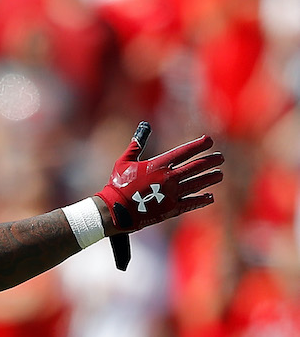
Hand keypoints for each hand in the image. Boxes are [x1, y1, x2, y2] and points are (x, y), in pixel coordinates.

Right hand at [97, 131, 223, 232]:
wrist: (115, 210)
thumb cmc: (118, 184)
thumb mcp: (124, 161)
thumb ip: (136, 144)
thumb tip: (144, 126)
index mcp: (158, 165)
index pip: (184, 152)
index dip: (198, 145)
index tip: (209, 141)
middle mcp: (169, 178)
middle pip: (195, 167)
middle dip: (210, 161)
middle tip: (220, 158)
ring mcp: (172, 194)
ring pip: (197, 184)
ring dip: (210, 178)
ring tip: (219, 175)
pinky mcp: (171, 209)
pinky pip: (191, 203)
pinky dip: (202, 200)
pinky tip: (210, 197)